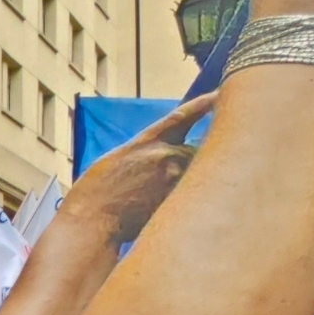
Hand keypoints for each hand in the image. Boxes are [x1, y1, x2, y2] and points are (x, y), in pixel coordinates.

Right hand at [60, 94, 212, 244]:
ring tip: (163, 196)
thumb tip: (166, 153)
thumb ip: (146, 152)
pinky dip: (185, 201)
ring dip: (192, 182)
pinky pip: (192, 197)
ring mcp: (175, 179)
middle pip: (198, 150)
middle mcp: (166, 155)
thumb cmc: (96, 193)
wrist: (90, 221)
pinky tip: (166, 209)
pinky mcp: (179, 201)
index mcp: (148, 140)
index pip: (185, 115)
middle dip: (197, 159)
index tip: (223, 94)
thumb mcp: (119, 159)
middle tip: (192, 170)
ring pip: (198, 174)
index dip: (206, 103)